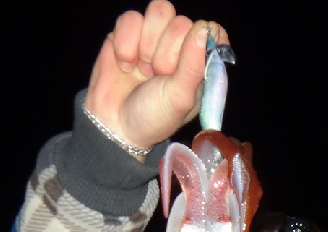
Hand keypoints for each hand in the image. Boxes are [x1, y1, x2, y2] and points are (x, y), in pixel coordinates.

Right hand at [85, 1, 228, 157]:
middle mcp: (179, 47)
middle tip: (158, 75)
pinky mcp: (128, 32)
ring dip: (148, 43)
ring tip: (143, 70)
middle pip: (182, 21)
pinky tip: (126, 65)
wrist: (114, 124)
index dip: (200, 41)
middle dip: (167, 51)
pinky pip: (131, 17)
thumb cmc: (153, 117)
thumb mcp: (179, 98)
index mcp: (199, 64)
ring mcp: (153, 37)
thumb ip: (193, 65)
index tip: (188, 61)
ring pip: (159, 11)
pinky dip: (126, 43)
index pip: (212, 31)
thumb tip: (204, 30)